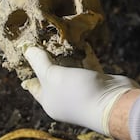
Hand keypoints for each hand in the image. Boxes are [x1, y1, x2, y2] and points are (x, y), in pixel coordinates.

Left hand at [22, 46, 139, 134]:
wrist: (114, 104)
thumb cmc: (77, 93)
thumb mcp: (52, 76)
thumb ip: (39, 62)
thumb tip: (25, 49)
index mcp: (49, 102)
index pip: (34, 85)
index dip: (29, 69)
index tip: (25, 53)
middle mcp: (64, 98)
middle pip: (53, 75)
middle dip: (49, 57)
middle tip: (43, 38)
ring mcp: (82, 91)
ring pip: (71, 69)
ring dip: (68, 54)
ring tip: (61, 36)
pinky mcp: (97, 82)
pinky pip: (87, 66)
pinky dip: (84, 55)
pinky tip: (81, 41)